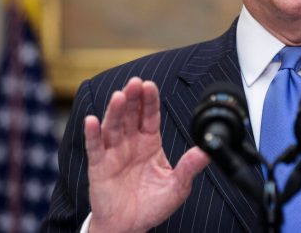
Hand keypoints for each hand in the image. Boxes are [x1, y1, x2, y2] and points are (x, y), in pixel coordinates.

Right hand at [84, 77, 209, 232]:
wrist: (130, 226)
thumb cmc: (152, 205)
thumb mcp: (178, 186)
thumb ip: (190, 167)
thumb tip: (208, 150)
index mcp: (149, 142)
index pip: (150, 116)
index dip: (150, 100)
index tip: (150, 85)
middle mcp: (130, 143)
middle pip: (130, 115)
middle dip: (133, 98)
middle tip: (135, 82)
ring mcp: (113, 152)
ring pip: (113, 126)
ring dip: (115, 111)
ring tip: (119, 97)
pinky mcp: (99, 166)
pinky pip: (95, 147)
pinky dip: (92, 134)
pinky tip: (92, 121)